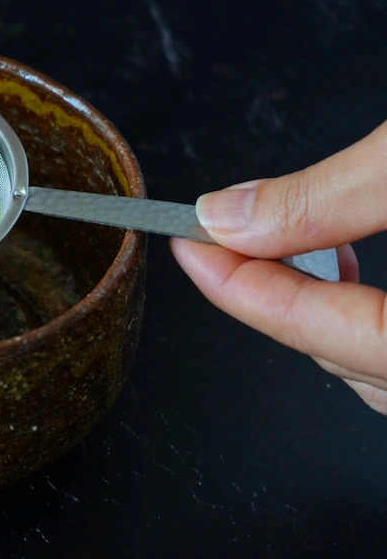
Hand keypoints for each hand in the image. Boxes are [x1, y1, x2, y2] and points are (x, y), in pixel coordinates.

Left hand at [171, 121, 386, 414]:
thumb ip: (327, 196)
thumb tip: (230, 215)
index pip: (322, 329)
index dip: (243, 289)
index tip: (189, 247)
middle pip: (342, 354)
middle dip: (269, 292)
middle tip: (216, 237)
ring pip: (369, 362)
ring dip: (313, 305)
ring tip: (271, 243)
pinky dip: (357, 307)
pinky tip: (346, 258)